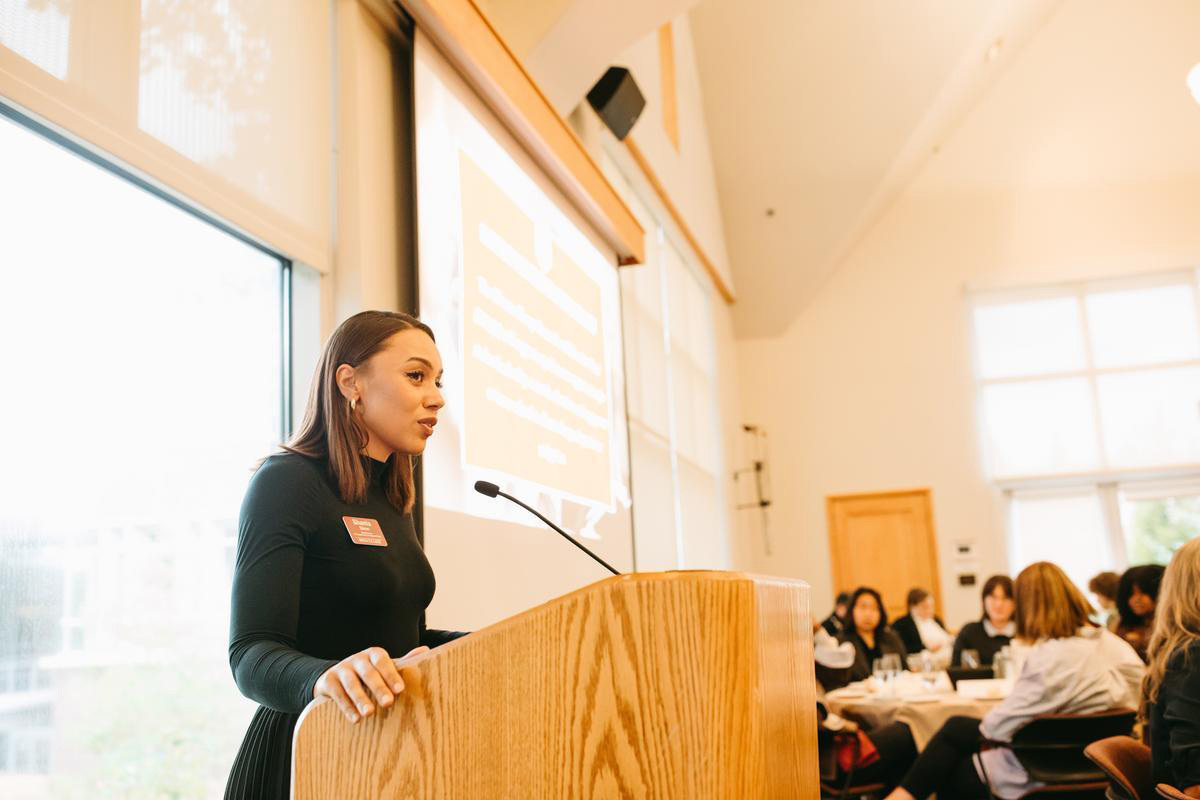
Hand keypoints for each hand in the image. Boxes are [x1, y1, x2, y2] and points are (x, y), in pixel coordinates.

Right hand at [314, 645, 429, 722]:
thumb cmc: (366, 675)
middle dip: (378, 688)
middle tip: (388, 703)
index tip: (400, 689)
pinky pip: (337, 694)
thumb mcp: (383, 668)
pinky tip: (355, 719)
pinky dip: (346, 707)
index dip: (391, 674)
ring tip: (369, 714)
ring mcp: (341, 669)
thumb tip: (426, 650)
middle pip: (368, 673)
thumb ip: (402, 662)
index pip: (383, 661)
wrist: (331, 678)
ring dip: (360, 698)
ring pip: (351, 683)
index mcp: (373, 654)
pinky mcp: (327, 681)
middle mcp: (357, 659)